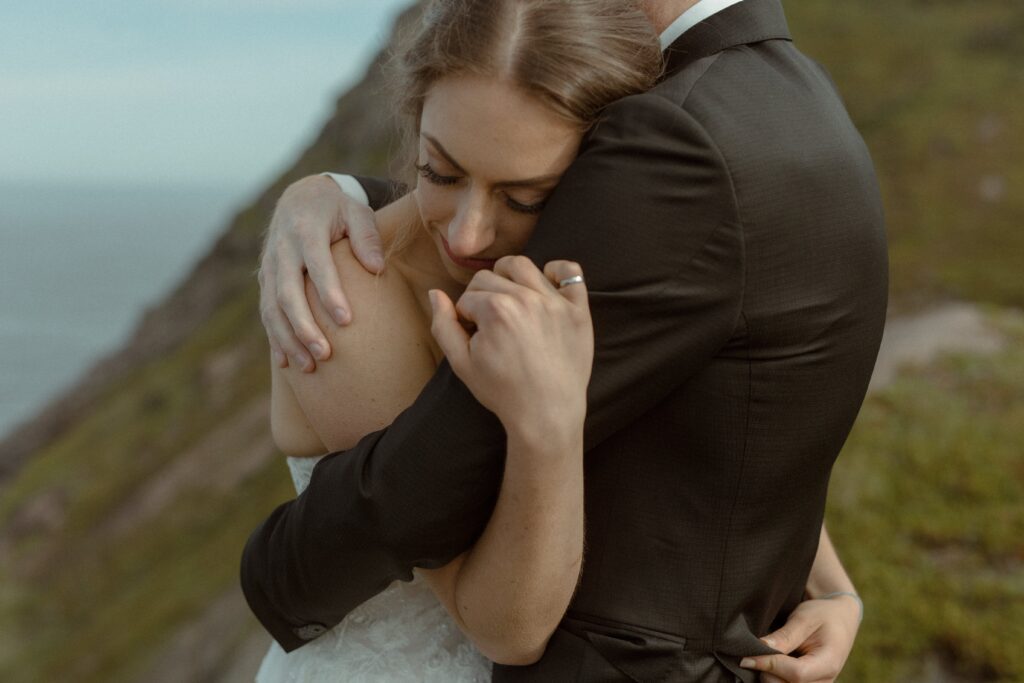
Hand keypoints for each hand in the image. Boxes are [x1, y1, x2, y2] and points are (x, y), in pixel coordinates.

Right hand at [258, 174, 384, 371]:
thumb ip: (367, 236)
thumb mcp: (356, 211)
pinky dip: (274, 336)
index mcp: (306, 230)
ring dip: (288, 339)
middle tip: (325, 354)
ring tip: (308, 366)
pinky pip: (266, 311)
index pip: (317, 266)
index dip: (329, 293)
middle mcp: (282, 249)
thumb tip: (377, 268)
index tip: (346, 320)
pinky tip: (287, 360)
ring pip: (272, 308)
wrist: (301, 197)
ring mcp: (270, 266)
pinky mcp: (266, 279)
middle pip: (288, 294)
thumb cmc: (338, 208)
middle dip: (304, 327)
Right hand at [429, 256, 592, 440]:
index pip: (467, 296)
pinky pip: (570, 271)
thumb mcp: (461, 364)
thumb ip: (443, 325)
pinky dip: (557, 271)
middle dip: (482, 297)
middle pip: (490, 277)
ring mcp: (555, 302)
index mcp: (495, 310)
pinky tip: (545, 286)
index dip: (465, 316)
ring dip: (509, 275)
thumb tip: (435, 293)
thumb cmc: (503, 391)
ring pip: (523, 266)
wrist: (546, 414)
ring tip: (509, 297)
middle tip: (489, 323)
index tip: (474, 335)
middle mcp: (526, 298)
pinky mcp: (578, 309)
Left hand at [740, 594, 860, 681]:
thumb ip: (785, 636)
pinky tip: (770, 665)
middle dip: (766, 672)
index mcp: (829, 662)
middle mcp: (825, 681)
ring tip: (764, 657)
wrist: (839, 620)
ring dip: (769, 676)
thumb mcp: (804, 619)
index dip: (769, 665)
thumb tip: (761, 649)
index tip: (747, 657)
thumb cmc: (822, 615)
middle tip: (755, 653)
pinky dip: (774, 678)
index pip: (796, 674)